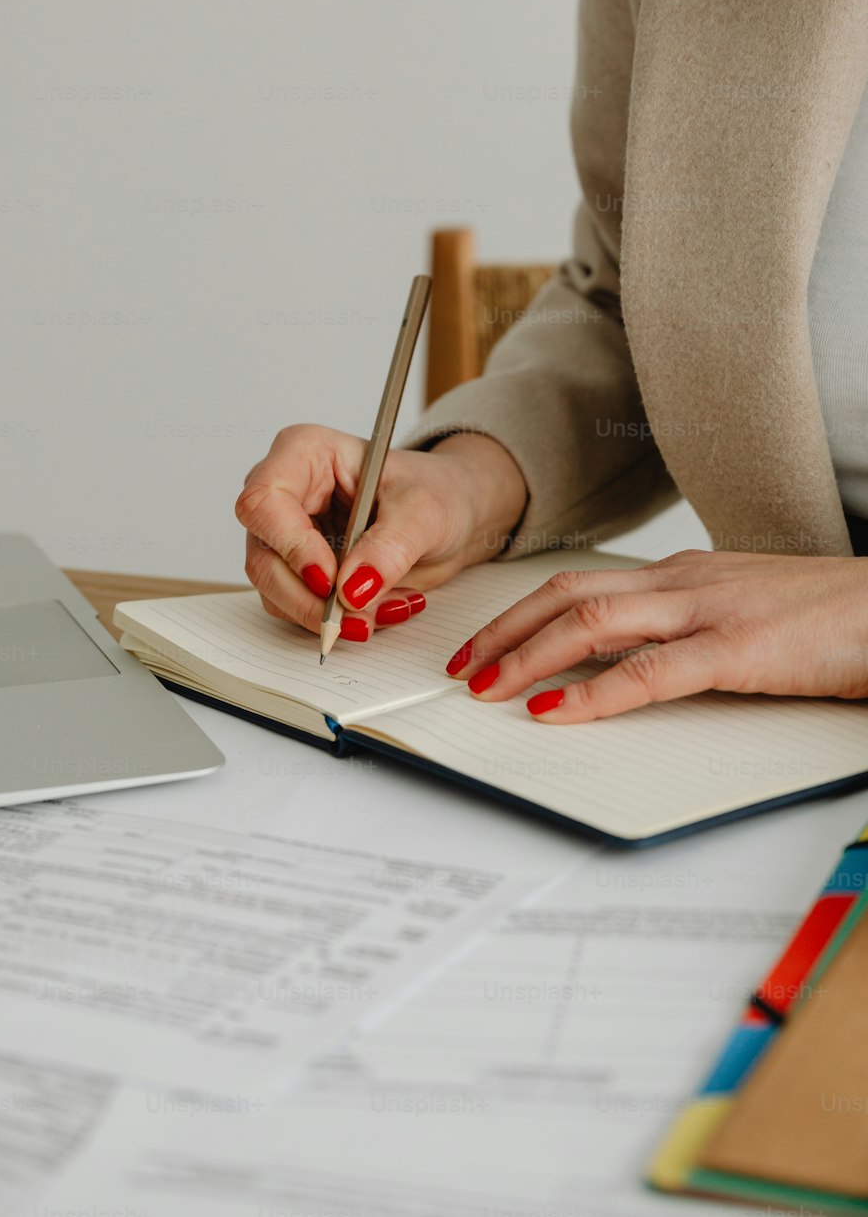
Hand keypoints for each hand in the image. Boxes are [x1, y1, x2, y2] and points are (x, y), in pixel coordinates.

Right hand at [236, 424, 527, 640]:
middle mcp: (288, 493)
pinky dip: (337, 620)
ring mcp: (287, 535)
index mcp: (305, 453)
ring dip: (326, 615)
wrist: (453, 513)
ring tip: (386, 608)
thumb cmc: (438, 491)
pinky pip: (297, 607)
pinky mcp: (298, 570)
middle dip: (308, 597)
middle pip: (263, 555)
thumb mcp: (425, 512)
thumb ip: (388, 549)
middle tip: (358, 617)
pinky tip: (379, 608)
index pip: (265, 500)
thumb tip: (351, 591)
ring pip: (274, 590)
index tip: (329, 580)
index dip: (290, 545)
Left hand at [446, 549, 867, 720]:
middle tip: (461, 667)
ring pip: (591, 624)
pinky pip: (647, 672)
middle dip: (503, 631)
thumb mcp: (738, 612)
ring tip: (487, 688)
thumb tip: (625, 659)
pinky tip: (554, 713)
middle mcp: (681, 582)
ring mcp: (707, 611)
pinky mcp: (737, 648)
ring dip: (527, 657)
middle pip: (565, 595)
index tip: (483, 644)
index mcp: (680, 574)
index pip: (578, 585)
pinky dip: (592, 694)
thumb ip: (682, 628)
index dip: (520, 614)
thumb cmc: (825, 615)